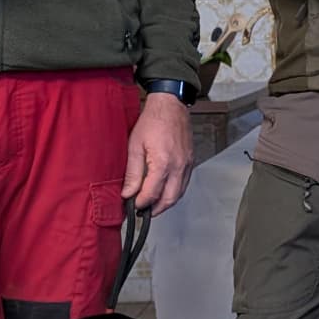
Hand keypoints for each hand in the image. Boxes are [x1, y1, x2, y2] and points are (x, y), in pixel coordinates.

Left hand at [123, 93, 194, 212]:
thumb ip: (132, 172)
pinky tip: (164, 191)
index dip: (140, 203)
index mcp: (163, 163)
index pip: (151, 193)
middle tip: (143, 213)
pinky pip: (184, 183)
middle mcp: (178, 166)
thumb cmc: (153, 121)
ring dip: (166, 203)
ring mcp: (187, 164)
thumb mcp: (135, 146)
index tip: (131, 205)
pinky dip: (174, 192)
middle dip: (155, 210)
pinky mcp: (191, 161)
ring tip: (152, 206)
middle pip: (169, 199)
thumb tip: (128, 192)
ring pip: (179, 194)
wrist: (171, 105)